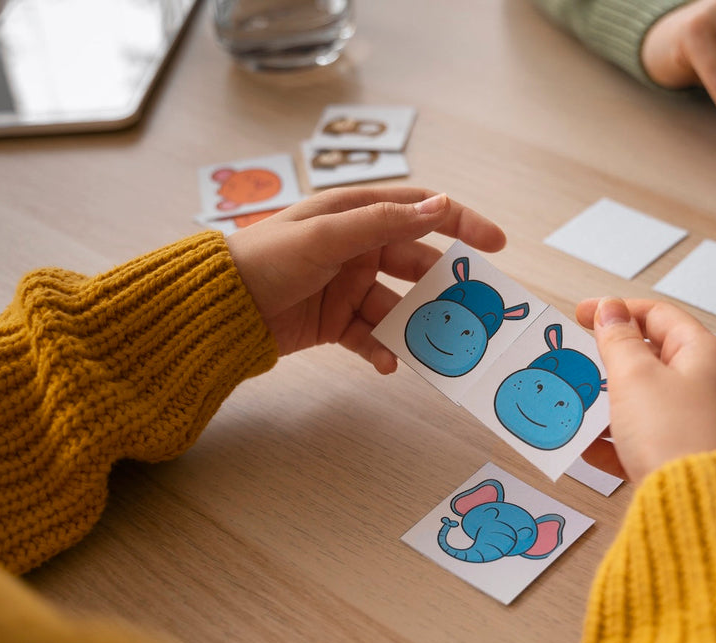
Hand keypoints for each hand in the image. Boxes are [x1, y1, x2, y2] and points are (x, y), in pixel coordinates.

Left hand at [226, 187, 505, 371]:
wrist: (220, 307)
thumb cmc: (267, 258)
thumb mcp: (327, 236)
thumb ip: (384, 222)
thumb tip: (440, 206)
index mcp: (356, 214)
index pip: (419, 211)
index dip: (460, 222)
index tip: (496, 244)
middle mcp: (357, 248)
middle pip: (415, 263)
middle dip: (441, 286)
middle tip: (471, 308)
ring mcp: (348, 286)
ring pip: (397, 306)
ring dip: (415, 325)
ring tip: (434, 345)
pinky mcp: (336, 322)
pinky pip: (371, 336)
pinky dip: (382, 350)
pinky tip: (387, 364)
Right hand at [576, 297, 715, 483]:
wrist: (701, 509)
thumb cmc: (675, 435)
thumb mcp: (635, 377)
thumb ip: (617, 341)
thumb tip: (610, 310)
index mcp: (705, 354)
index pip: (658, 316)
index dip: (616, 311)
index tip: (580, 316)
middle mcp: (712, 385)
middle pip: (654, 360)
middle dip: (611, 363)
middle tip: (579, 364)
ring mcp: (704, 423)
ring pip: (648, 403)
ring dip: (610, 404)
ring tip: (579, 408)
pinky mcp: (691, 457)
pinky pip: (649, 440)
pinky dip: (619, 441)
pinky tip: (589, 449)